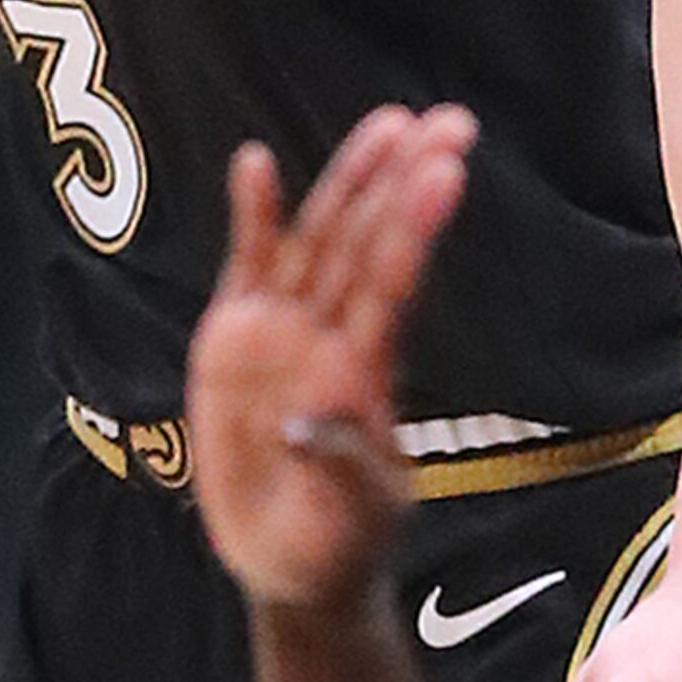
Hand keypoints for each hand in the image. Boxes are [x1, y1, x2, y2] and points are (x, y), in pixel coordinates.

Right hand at [186, 108, 472, 613]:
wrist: (291, 562)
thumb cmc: (336, 541)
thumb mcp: (352, 516)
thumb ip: (338, 466)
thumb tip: (306, 419)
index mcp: (364, 372)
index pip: (393, 281)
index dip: (415, 223)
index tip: (447, 167)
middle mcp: (330, 337)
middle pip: (366, 242)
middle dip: (402, 179)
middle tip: (446, 119)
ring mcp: (284, 332)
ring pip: (318, 241)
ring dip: (348, 180)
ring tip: (384, 123)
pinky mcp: (235, 338)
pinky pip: (247, 265)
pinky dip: (253, 215)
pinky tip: (256, 163)